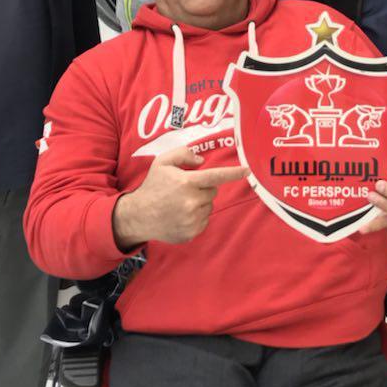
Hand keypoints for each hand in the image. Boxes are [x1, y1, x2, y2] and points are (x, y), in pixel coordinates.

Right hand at [112, 145, 248, 251]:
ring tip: (180, 203)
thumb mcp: (162, 163)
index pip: (216, 176)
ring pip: (209, 206)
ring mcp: (192, 219)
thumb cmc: (152, 186)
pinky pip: (204, 220)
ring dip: (200, 203)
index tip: (247, 170)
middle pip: (213, 191)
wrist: (139, 216)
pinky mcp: (192, 232)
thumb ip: (183, 154)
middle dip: (203, 188)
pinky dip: (197, 217)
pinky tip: (181, 215)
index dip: (233, 173)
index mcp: (187, 182)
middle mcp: (192, 201)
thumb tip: (202, 161)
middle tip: (185, 189)